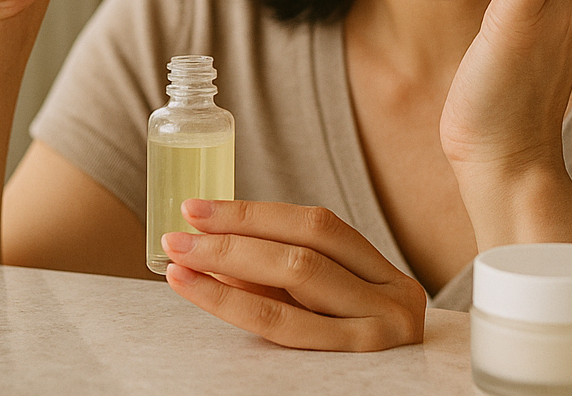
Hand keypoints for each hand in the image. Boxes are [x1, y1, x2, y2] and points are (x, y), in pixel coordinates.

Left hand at [160, 199, 425, 351]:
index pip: (318, 226)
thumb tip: (212, 246)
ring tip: (180, 262)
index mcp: (388, 276)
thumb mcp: (329, 314)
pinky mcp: (357, 362)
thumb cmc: (352, 356)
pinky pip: (285, 329)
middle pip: (303, 253)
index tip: (199, 209)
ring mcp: (379, 333)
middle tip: (178, 236)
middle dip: (233, 239)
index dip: (254, 213)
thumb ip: (281, 281)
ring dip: (226, 268)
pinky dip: (236, 305)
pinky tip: (203, 292)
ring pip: (294, 284)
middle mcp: (393, 300)